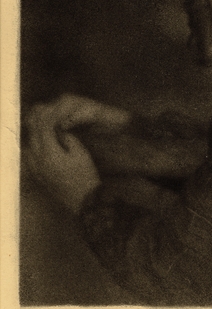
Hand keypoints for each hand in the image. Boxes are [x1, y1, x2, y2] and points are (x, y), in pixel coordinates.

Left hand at [24, 94, 131, 213]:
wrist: (83, 200)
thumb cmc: (85, 175)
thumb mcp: (80, 153)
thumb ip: (68, 138)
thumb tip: (59, 129)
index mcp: (50, 153)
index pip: (43, 128)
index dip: (47, 116)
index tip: (51, 108)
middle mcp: (38, 160)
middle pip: (32, 136)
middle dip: (36, 122)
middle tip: (41, 111)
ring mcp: (36, 169)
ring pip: (28, 146)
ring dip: (33, 134)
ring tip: (40, 126)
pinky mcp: (37, 176)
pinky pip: (29, 157)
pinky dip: (32, 146)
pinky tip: (39, 144)